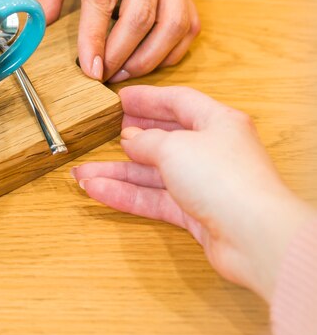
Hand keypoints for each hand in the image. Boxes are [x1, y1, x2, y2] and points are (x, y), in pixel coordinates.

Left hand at [35, 0, 199, 82]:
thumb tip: (40, 24)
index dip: (94, 37)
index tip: (88, 66)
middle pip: (142, 14)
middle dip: (121, 53)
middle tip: (101, 75)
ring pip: (173, 22)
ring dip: (150, 56)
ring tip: (124, 72)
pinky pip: (189, 20)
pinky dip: (173, 47)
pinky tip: (151, 58)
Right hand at [73, 85, 312, 301]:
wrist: (253, 235)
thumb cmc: (224, 179)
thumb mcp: (175, 146)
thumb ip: (147, 141)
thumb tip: (130, 139)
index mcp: (218, 122)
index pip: (178, 101)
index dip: (147, 99)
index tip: (120, 99)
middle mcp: (213, 151)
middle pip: (164, 139)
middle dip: (129, 139)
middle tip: (102, 134)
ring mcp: (204, 184)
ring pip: (153, 174)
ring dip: (118, 173)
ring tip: (82, 174)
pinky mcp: (196, 214)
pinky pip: (154, 199)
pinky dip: (126, 195)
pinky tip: (98, 191)